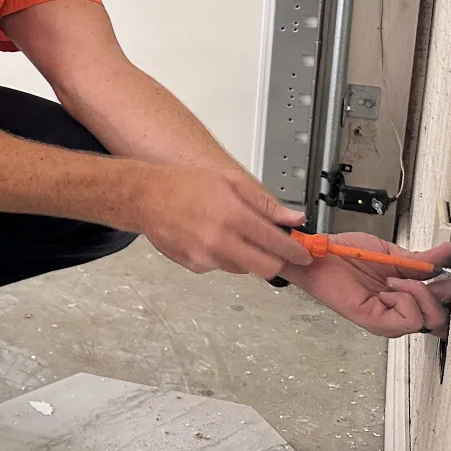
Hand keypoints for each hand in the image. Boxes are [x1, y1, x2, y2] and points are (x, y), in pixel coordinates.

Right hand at [136, 166, 312, 277]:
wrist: (145, 198)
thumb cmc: (184, 185)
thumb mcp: (230, 182)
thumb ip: (264, 203)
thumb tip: (293, 218)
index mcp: (233, 216)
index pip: (277, 243)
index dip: (296, 251)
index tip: (305, 254)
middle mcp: (220, 240)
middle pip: (266, 267)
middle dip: (278, 261)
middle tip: (279, 252)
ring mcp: (206, 256)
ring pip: (244, 268)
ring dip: (249, 257)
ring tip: (235, 235)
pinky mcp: (194, 265)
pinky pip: (221, 267)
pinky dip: (225, 257)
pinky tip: (213, 238)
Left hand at [284, 233, 450, 336]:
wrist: (320, 253)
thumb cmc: (346, 253)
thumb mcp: (391, 253)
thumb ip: (420, 260)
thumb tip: (447, 253)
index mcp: (404, 294)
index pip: (441, 304)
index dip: (450, 289)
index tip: (450, 271)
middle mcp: (398, 309)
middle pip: (441, 317)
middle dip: (443, 293)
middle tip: (430, 275)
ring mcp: (388, 318)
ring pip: (431, 319)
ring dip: (421, 293)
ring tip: (398, 278)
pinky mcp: (375, 321)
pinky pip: (410, 319)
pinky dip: (408, 299)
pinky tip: (391, 287)